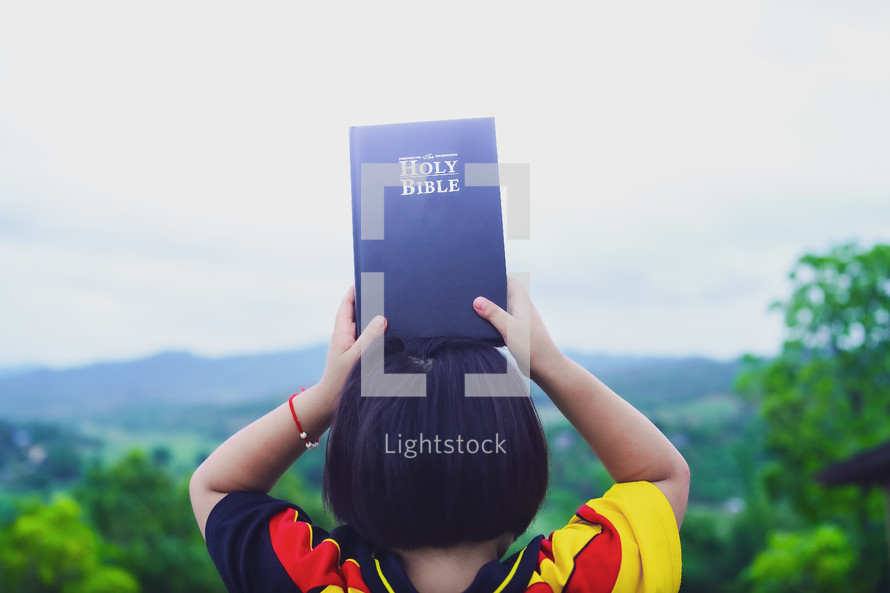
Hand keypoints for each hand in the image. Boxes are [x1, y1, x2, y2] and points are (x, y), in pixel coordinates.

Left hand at [318, 286, 386, 404]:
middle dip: (370, 300)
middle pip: (358, 311)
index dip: (356, 288)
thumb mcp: (356, 358)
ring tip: (395, 308)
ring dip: (376, 317)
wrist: (331, 404)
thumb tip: (382, 318)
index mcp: (342, 331)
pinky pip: (369, 338)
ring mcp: (352, 345)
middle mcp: (346, 335)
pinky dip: (379, 333)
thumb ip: (369, 338)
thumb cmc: (341, 380)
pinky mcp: (358, 355)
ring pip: (365, 325)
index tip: (368, 276)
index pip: (348, 303)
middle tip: (388, 290)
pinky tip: (394, 334)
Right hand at [473, 277, 564, 381]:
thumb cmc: (532, 347)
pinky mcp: (517, 334)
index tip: (482, 276)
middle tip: (472, 292)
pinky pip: (503, 323)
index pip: (511, 282)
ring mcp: (520, 322)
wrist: (546, 368)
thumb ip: (493, 314)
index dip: (498, 277)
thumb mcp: (510, 328)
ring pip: (503, 310)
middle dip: (490, 293)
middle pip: (505, 295)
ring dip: (491, 309)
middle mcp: (522, 310)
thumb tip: (477, 301)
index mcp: (523, 303)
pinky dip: (493, 322)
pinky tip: (482, 327)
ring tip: (472, 308)